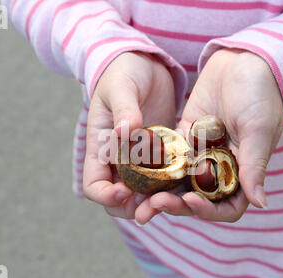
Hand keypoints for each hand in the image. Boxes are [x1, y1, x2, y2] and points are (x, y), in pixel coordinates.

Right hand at [83, 52, 175, 218]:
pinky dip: (172, 185)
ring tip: (173, 200)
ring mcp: (140, 160)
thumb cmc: (124, 72)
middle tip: (153, 203)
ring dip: (155, 201)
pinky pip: (164, 178)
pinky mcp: (161, 155)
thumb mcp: (121, 87)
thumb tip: (125, 133)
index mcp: (99, 148)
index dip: (106, 195)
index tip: (124, 191)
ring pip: (143, 194)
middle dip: (132, 207)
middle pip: (118, 199)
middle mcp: (117, 160)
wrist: (144, 66)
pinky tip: (188, 184)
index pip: (93, 186)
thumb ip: (124, 110)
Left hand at [137, 49, 282, 223]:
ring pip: (178, 181)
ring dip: (159, 190)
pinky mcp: (184, 137)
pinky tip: (134, 166)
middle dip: (175, 204)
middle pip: (196, 198)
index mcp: (242, 173)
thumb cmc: (261, 95)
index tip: (190, 201)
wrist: (244, 61)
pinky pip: (166, 156)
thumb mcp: (259, 130)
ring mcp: (200, 154)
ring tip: (138, 193)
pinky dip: (153, 163)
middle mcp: (220, 169)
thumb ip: (254, 166)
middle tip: (153, 202)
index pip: (226, 207)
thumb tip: (261, 203)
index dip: (208, 211)